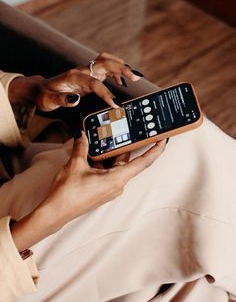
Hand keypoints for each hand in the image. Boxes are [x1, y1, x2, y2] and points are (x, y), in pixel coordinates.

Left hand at [8, 52, 141, 110]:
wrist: (40, 89)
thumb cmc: (44, 96)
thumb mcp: (48, 101)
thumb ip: (61, 100)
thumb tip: (75, 99)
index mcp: (72, 77)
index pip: (94, 83)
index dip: (106, 93)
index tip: (115, 104)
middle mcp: (81, 70)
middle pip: (104, 63)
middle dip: (121, 69)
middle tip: (136, 77)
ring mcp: (86, 71)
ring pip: (106, 62)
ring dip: (121, 66)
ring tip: (135, 76)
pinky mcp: (89, 74)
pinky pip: (105, 68)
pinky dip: (116, 72)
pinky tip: (122, 81)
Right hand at [11, 133, 165, 250]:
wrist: (55, 212)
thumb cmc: (68, 193)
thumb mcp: (75, 164)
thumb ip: (82, 146)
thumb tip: (82, 135)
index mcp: (117, 179)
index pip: (143, 163)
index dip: (155, 151)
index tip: (163, 140)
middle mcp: (117, 185)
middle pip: (127, 161)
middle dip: (124, 146)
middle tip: (125, 130)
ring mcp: (110, 189)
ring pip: (115, 166)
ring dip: (109, 154)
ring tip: (101, 139)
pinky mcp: (102, 190)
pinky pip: (108, 172)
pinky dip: (103, 162)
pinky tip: (92, 153)